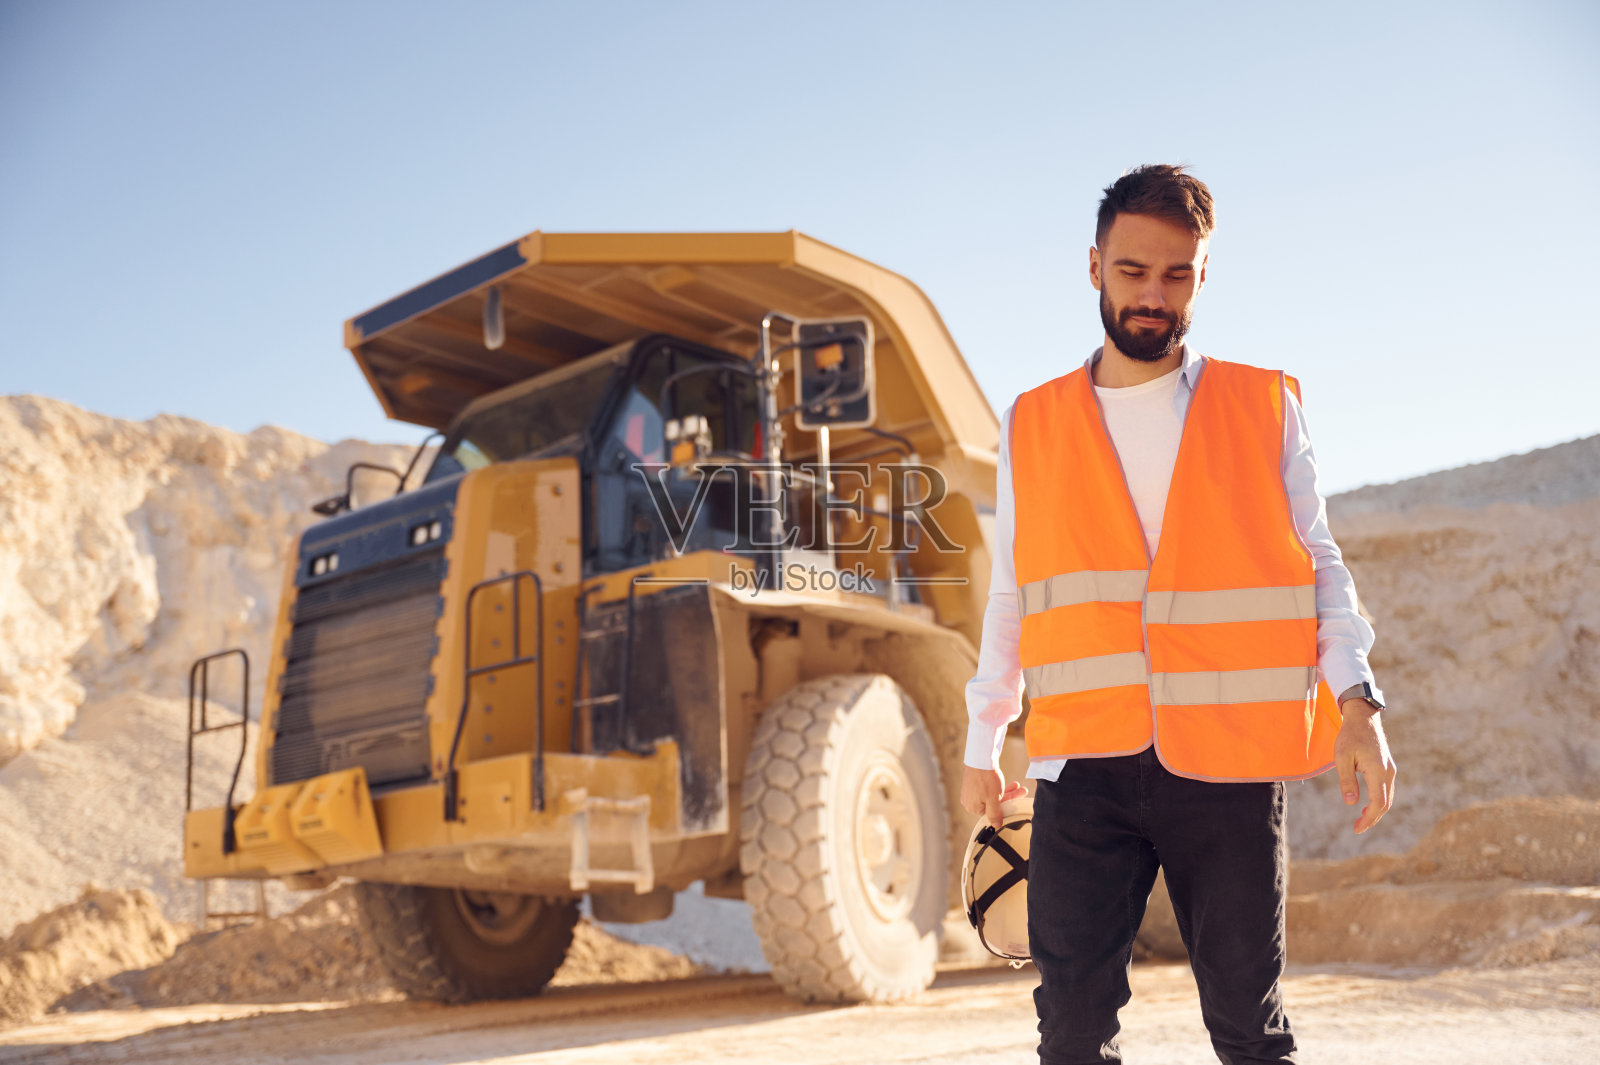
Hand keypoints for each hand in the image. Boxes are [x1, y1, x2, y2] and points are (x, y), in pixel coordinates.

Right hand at [961, 765, 1027, 829]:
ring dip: (1008, 792)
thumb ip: (994, 815)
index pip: (991, 814)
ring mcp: (972, 791)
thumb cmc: (985, 779)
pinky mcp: (976, 782)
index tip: (1015, 805)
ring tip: (1019, 787)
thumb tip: (996, 826)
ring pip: (993, 795)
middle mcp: (970, 801)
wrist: (980, 757)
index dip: (1004, 810)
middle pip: (993, 804)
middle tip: (1022, 792)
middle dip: (1009, 798)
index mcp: (972, 807)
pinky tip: (1012, 784)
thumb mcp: (993, 800)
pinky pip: (990, 788)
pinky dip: (1000, 787)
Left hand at [1333, 699, 1396, 833]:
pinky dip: (1378, 801)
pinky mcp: (1387, 767)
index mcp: (1378, 771)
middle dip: (1372, 818)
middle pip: (1385, 803)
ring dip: (1376, 811)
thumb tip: (1351, 803)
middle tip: (1357, 828)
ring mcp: (1390, 770)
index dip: (1369, 818)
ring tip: (1361, 820)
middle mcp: (1388, 772)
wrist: (1363, 718)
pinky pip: (1386, 789)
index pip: (1378, 802)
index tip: (1357, 829)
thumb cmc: (1350, 735)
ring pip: (1387, 797)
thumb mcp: (1342, 757)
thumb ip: (1347, 780)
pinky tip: (1366, 805)